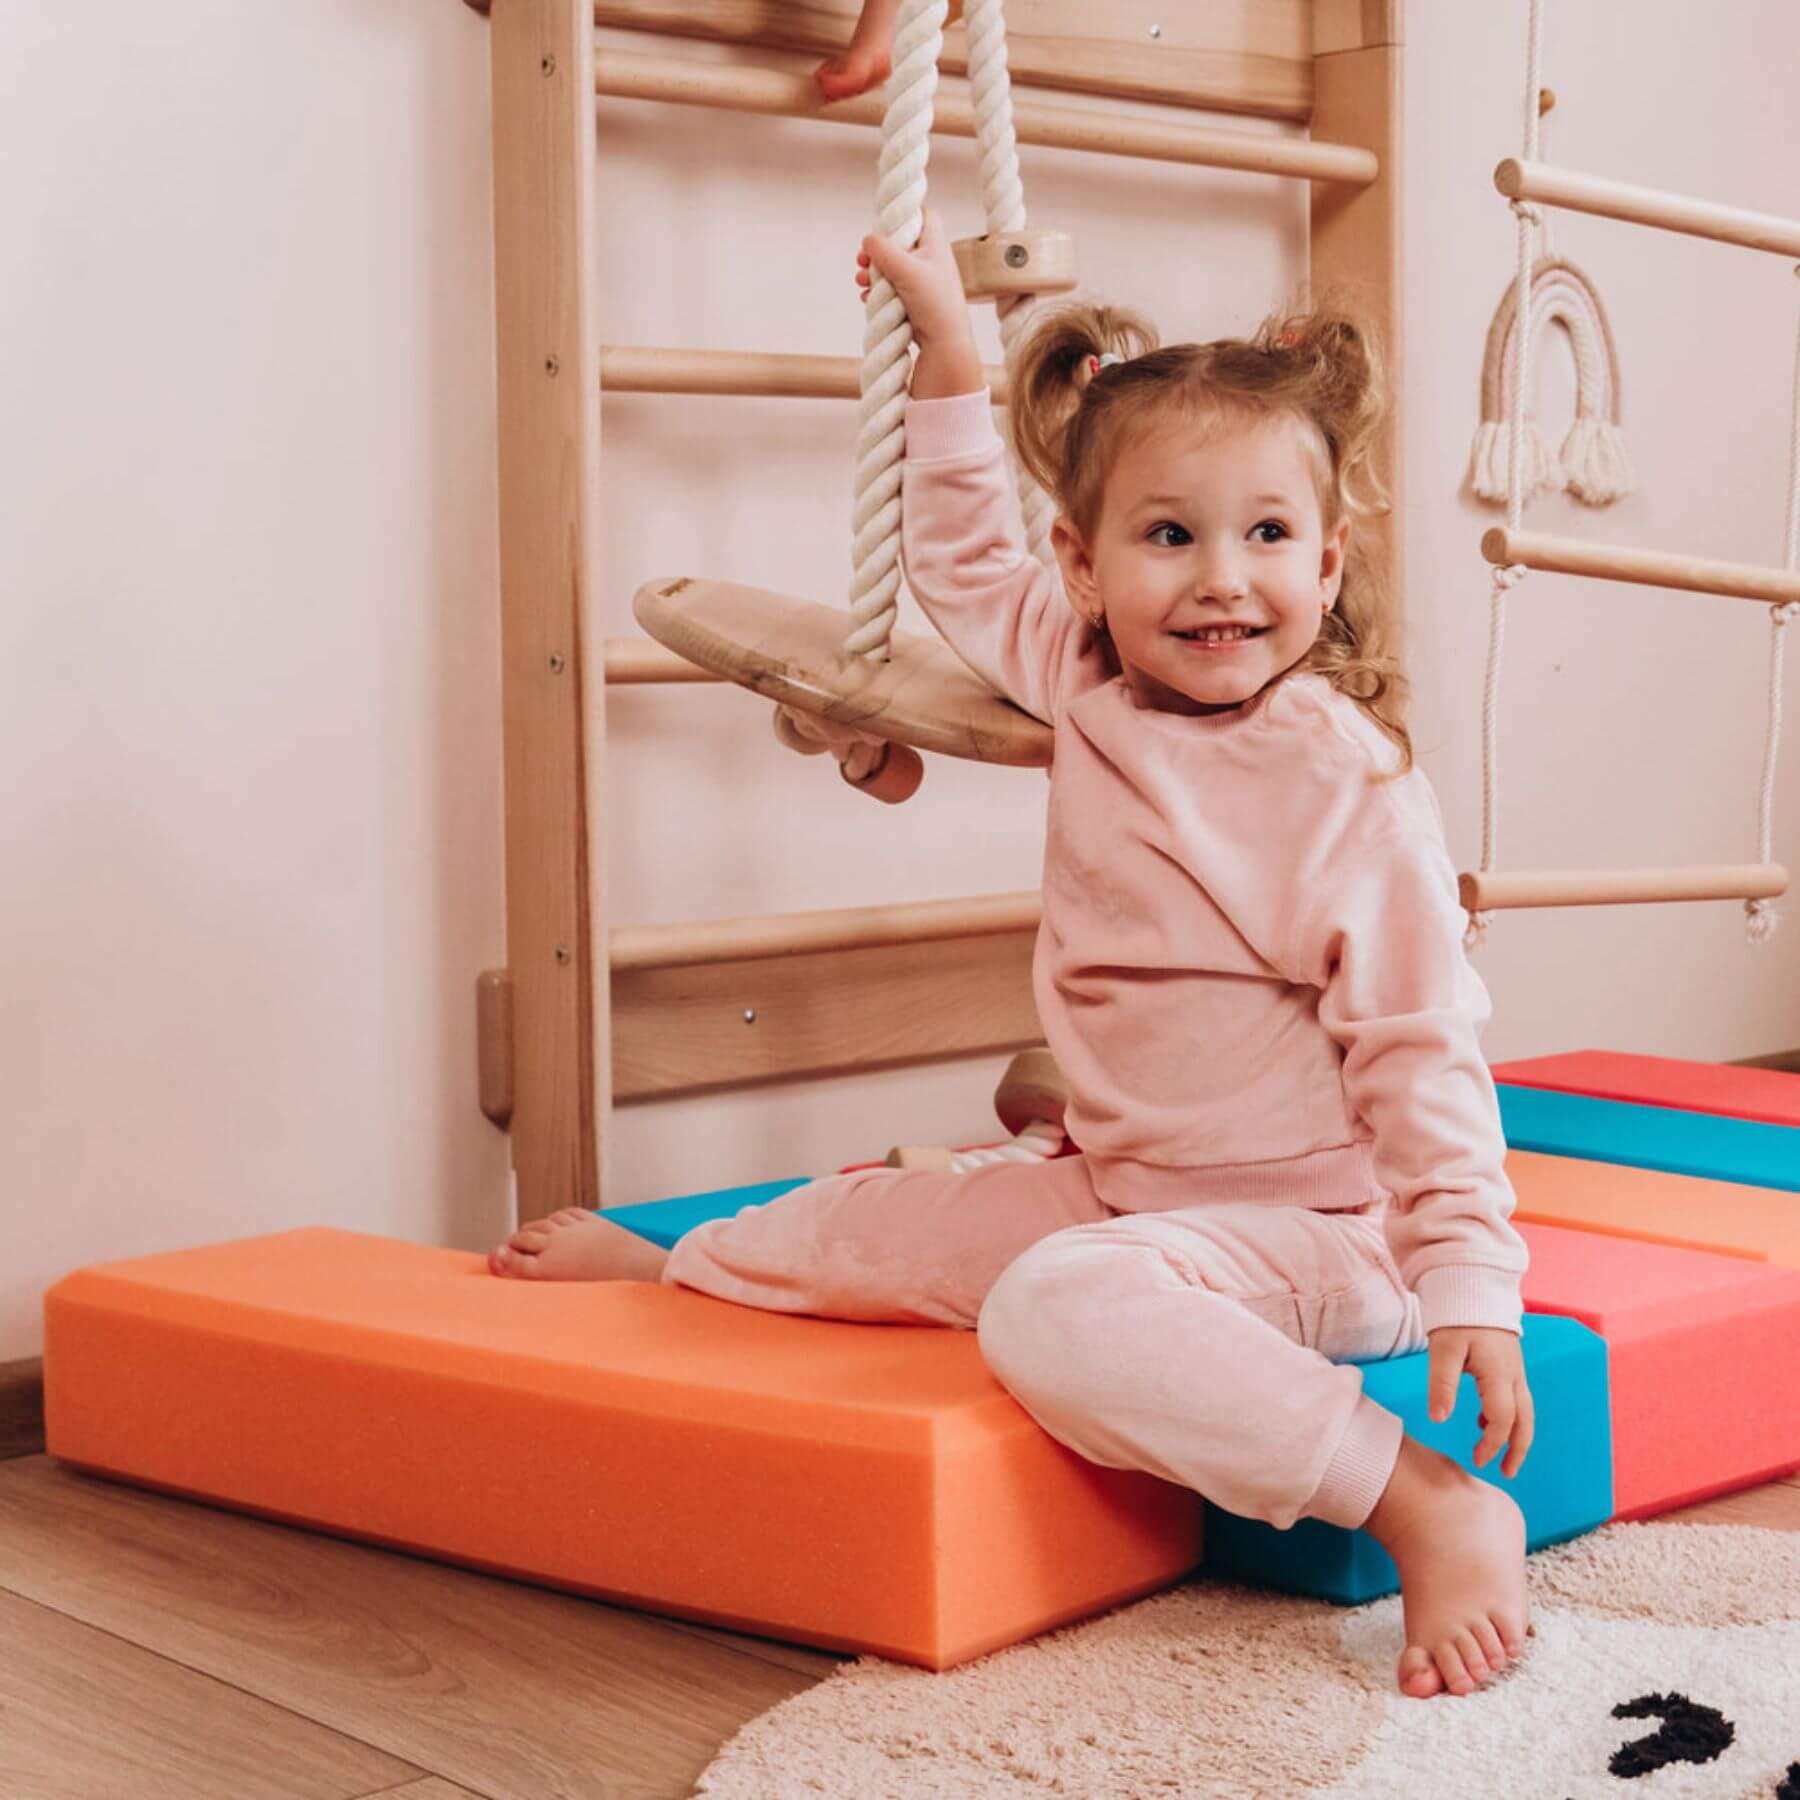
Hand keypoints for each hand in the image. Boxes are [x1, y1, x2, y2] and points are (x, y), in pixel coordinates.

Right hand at [855, 206, 977, 354]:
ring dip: (873, 273)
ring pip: (892, 268)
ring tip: (861, 280)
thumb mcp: (907, 271)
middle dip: (878, 250)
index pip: (924, 215)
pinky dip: (878, 292)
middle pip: (900, 242)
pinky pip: (891, 290)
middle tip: (862, 259)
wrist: (945, 345)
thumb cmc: (933, 303)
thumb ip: (885, 251)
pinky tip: (867, 298)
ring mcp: (921, 282)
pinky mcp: (913, 301)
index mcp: (935, 245)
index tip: (886, 220)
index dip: (906, 212)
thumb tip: (867, 238)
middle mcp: (930, 260)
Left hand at [1426, 1325, 1534, 1478]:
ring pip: (1525, 1411)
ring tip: (1501, 1457)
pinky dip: (1508, 1416)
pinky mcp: (1510, 1364)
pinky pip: (1517, 1398)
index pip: (1503, 1419)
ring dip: (1517, 1436)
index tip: (1477, 1460)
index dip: (1493, 1443)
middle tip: (1506, 1473)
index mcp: (1500, 1373)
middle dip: (1518, 1449)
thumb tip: (1438, 1419)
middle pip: (1526, 1421)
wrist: (1474, 1287)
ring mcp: (1516, 1369)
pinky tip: (1483, 1421)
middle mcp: (1515, 1375)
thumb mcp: (1444, 1349)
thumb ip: (1442, 1384)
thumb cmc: (1458, 1316)